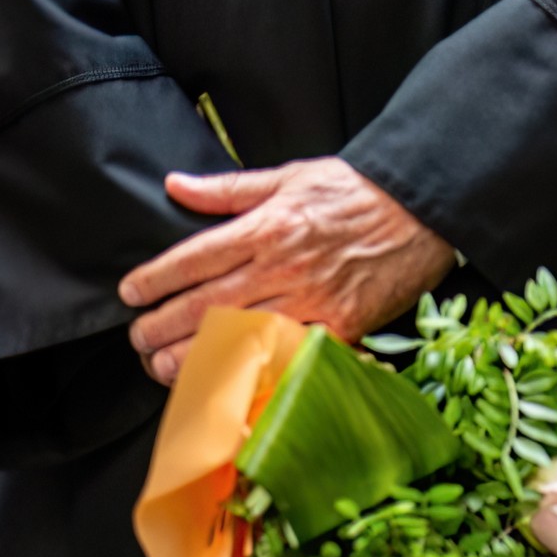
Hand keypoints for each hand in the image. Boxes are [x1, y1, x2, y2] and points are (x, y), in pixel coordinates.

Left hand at [115, 158, 454, 384]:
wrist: (425, 210)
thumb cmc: (357, 192)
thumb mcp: (290, 176)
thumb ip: (229, 189)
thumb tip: (175, 184)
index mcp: (267, 227)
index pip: (193, 259)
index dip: (155, 279)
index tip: (132, 293)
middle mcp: (283, 266)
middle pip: (204, 305)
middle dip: (161, 326)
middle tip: (138, 338)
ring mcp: (312, 300)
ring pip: (237, 337)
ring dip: (193, 356)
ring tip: (164, 365)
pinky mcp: (341, 326)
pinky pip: (287, 355)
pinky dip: (254, 370)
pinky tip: (227, 380)